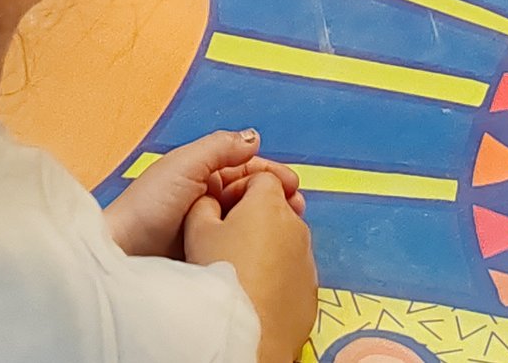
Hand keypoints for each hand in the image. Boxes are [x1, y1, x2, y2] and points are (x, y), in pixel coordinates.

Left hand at [105, 129, 302, 258]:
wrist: (123, 255)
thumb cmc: (146, 207)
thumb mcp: (184, 165)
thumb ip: (219, 147)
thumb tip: (254, 137)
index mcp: (200, 173)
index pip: (245, 168)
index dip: (270, 174)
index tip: (293, 186)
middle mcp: (205, 199)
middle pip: (250, 194)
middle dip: (276, 198)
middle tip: (298, 210)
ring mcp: (207, 228)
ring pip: (247, 221)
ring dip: (269, 221)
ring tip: (289, 230)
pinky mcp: (207, 255)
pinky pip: (238, 246)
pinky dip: (255, 244)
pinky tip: (268, 249)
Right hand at [182, 170, 317, 362]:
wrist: (248, 330)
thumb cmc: (223, 278)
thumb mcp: (197, 230)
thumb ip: (204, 204)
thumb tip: (210, 201)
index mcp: (269, 203)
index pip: (261, 177)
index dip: (239, 189)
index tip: (224, 209)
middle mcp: (296, 225)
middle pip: (275, 208)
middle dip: (254, 217)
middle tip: (228, 239)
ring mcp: (307, 257)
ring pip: (285, 240)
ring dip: (267, 246)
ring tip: (240, 269)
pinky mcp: (311, 287)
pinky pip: (293, 270)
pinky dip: (278, 274)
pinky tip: (256, 289)